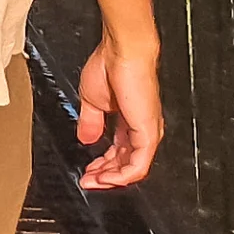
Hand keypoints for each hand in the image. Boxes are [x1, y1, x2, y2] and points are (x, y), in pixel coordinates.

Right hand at [72, 36, 163, 190]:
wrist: (122, 52)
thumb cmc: (110, 65)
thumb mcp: (92, 100)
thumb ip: (91, 122)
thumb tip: (86, 138)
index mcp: (129, 121)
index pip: (118, 152)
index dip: (101, 164)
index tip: (86, 171)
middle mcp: (141, 129)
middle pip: (125, 164)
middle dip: (104, 176)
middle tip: (87, 181)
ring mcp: (147, 133)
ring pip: (133, 169)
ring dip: (111, 179)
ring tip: (93, 182)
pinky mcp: (148, 134)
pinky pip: (138, 166)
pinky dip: (121, 176)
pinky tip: (105, 177)